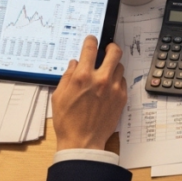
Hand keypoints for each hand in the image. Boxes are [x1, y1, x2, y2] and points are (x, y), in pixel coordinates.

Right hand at [52, 36, 126, 150]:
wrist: (83, 141)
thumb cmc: (68, 121)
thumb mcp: (58, 96)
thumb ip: (67, 76)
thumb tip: (75, 63)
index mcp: (83, 77)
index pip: (90, 48)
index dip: (91, 40)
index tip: (92, 39)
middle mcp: (101, 79)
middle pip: (114, 51)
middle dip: (110, 47)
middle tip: (107, 49)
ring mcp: (114, 88)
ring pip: (120, 66)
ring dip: (113, 66)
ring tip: (105, 72)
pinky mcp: (122, 97)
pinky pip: (123, 81)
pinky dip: (116, 80)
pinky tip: (108, 86)